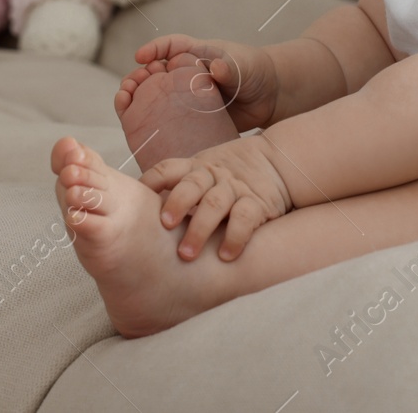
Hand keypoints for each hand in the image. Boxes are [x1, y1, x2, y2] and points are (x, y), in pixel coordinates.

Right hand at [128, 34, 279, 132]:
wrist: (270, 97)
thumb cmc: (256, 71)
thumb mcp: (244, 66)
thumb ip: (230, 67)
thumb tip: (215, 67)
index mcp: (197, 54)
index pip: (171, 46)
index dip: (154, 49)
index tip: (141, 56)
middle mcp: (187, 74)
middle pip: (155, 72)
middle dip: (139, 76)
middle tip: (132, 84)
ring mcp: (187, 96)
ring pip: (156, 95)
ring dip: (139, 97)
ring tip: (127, 102)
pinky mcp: (191, 118)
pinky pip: (167, 118)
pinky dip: (151, 120)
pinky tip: (141, 127)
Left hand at [141, 136, 291, 261]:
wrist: (280, 162)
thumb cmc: (234, 174)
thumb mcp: (206, 171)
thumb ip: (182, 187)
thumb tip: (143, 216)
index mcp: (196, 167)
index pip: (168, 169)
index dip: (151, 183)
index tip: (138, 201)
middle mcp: (214, 176)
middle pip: (191, 186)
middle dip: (177, 205)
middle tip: (164, 226)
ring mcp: (236, 189)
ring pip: (215, 204)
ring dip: (200, 229)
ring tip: (187, 254)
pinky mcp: (258, 203)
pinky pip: (245, 219)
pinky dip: (234, 238)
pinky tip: (226, 256)